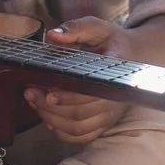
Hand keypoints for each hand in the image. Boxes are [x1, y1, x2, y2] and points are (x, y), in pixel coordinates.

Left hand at [27, 16, 137, 142]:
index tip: (48, 91)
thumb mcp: (97, 28)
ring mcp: (110, 113)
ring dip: (52, 119)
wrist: (134, 56)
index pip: (90, 92)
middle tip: (30, 93)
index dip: (67, 96)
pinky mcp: (105, 123)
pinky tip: (48, 119)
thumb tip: (52, 36)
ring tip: (34, 103)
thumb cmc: (111, 42)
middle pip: (78, 113)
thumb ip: (75, 29)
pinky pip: (82, 137)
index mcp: (114, 74)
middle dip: (49, 107)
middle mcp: (114, 98)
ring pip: (77, 127)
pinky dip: (62, 132)